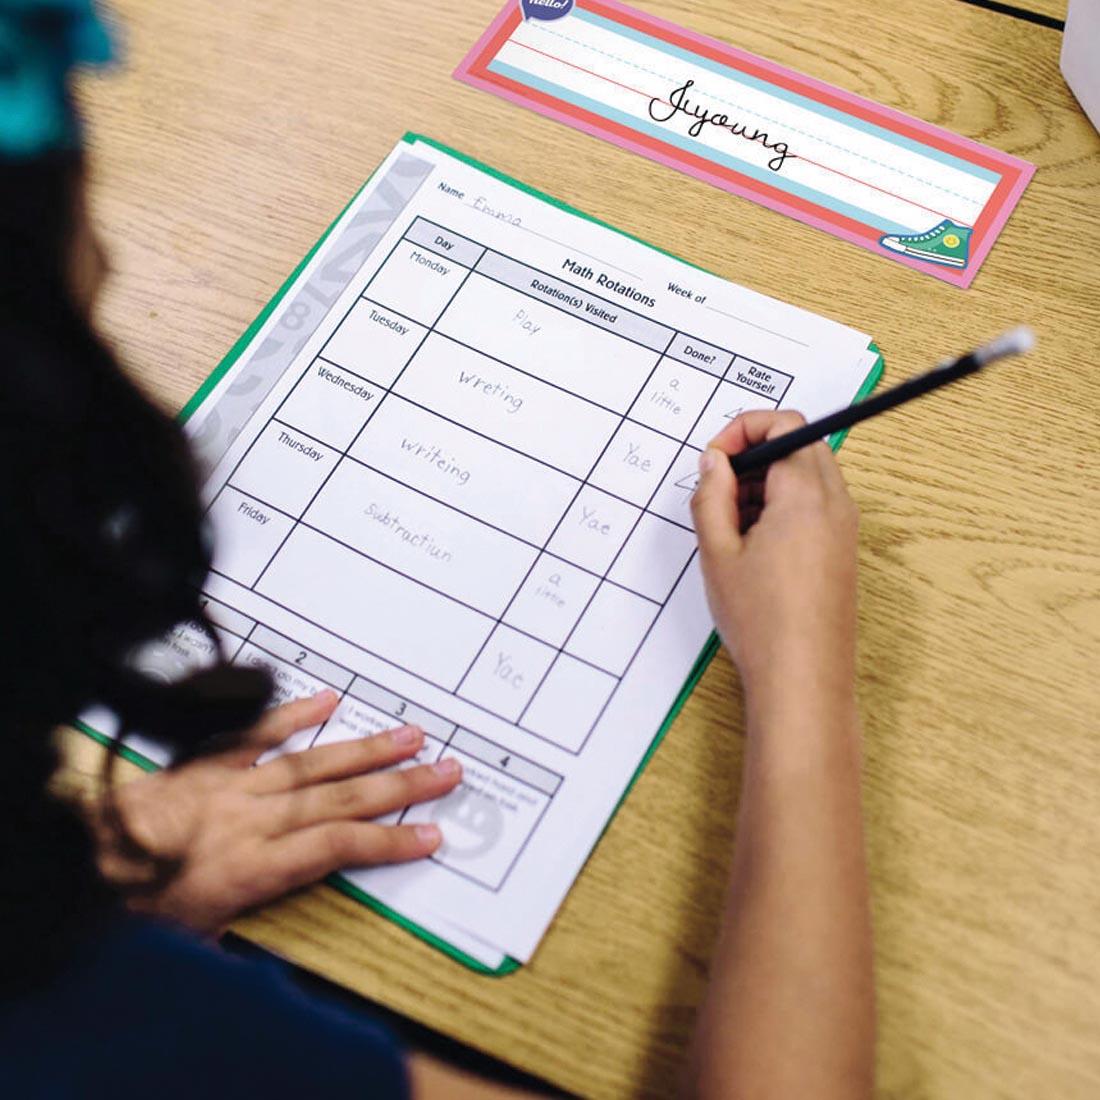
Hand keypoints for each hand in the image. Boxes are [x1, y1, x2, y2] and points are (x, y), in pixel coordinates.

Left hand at [91, 690, 461, 933]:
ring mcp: (234, 785)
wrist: (81, 859)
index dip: (390, 841)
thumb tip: (277, 952)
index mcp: (253, 868)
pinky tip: (328, 698)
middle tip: (446, 771)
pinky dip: (294, 713)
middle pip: (340, 799)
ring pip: (312, 763)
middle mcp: (254, 820)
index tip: (432, 834)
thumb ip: (246, 934)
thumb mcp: (195, 942)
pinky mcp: (210, 761)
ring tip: (411, 734)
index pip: (338, 848)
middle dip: (400, 786)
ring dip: (366, 749)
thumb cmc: (134, 906)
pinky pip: (257, 733)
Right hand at [691, 411, 858, 714]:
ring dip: (766, 483)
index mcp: (806, 494)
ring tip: (732, 526)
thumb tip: (714, 461)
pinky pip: (814, 504)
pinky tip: (753, 547)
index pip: (784, 423)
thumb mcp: (717, 551)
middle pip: (798, 444)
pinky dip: (782, 506)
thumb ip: (711, 494)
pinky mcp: (842, 549)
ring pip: (805, 474)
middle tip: (719, 491)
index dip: (742, 430)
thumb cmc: (762, 621)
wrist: (803, 678)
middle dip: (753, 456)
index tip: (714, 460)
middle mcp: (836, 503)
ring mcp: (844, 527)